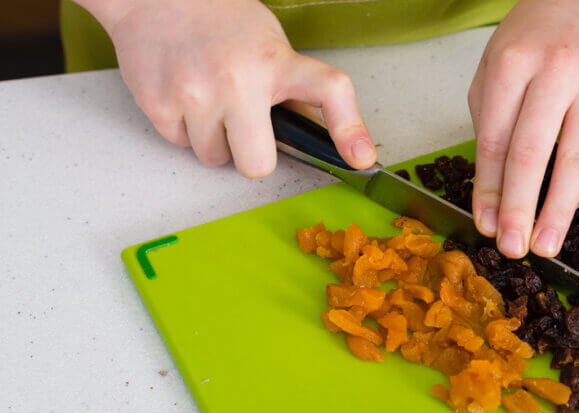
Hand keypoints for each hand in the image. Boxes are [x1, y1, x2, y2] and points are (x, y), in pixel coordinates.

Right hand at [92, 0, 374, 176]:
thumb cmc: (221, 22)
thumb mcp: (270, 46)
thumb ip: (294, 91)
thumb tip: (322, 137)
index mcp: (276, 62)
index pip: (328, 91)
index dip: (349, 129)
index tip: (360, 157)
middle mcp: (238, 80)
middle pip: (257, 164)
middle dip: (252, 155)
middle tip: (244, 126)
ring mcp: (195, 93)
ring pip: (215, 158)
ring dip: (214, 140)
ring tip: (209, 99)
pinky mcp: (159, 103)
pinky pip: (180, 144)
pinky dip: (182, 128)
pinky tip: (184, 94)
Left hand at [468, 0, 578, 258]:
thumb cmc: (538, 40)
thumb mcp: (498, 67)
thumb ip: (491, 124)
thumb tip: (493, 198)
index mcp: (513, 60)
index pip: (497, 138)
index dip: (489, 188)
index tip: (485, 225)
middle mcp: (559, 66)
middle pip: (535, 152)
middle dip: (521, 207)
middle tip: (512, 247)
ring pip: (578, 159)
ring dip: (559, 210)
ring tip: (547, 245)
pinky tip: (571, 207)